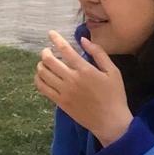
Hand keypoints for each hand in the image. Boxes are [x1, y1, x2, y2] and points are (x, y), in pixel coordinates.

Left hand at [34, 30, 132, 146]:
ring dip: (41, 65)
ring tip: (44, 63)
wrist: (110, 121)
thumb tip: (84, 40)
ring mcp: (63, 92)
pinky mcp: (60, 102)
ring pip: (43, 74)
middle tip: (47, 51)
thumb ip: (99, 53)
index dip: (56, 39)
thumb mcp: (113, 71)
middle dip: (45, 52)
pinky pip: (42, 88)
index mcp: (85, 70)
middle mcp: (71, 79)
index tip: (51, 33)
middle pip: (49, 61)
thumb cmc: (114, 95)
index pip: (65, 50)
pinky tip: (42, 77)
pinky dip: (38, 79)